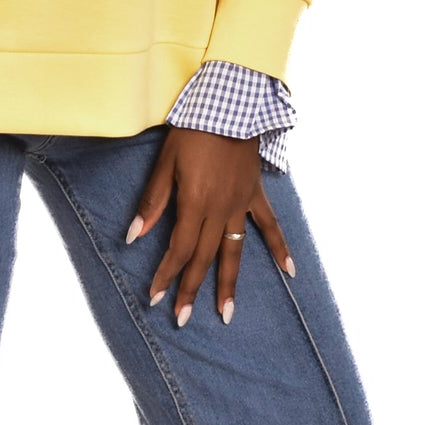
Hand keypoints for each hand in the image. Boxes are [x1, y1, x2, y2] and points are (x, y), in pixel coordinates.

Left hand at [127, 128, 294, 325]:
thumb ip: (153, 202)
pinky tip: (290, 272)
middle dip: (191, 290)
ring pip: (235, 252)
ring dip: (229, 285)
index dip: (166, 275)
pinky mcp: (255, 195)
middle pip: (204, 258)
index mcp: (195, 203)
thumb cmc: (193, 130)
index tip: (154, 298)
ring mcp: (241, 205)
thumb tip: (134, 236)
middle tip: (181, 319)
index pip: (178, 250)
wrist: (231, 104)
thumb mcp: (165, 162)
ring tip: (227, 315)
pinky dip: (280, 248)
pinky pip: (270, 226)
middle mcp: (220, 210)